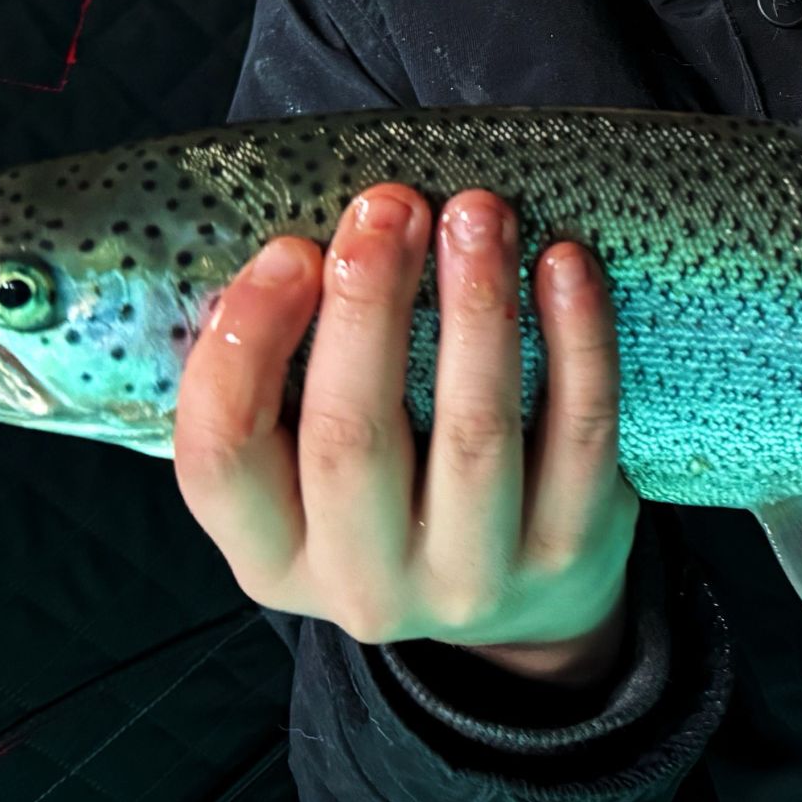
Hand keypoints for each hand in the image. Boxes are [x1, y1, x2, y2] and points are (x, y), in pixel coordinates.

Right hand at [174, 184, 640, 674]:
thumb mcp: (313, 465)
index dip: (246, 346)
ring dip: (476, 308)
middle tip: (389, 206)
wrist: (527, 595)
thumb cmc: (400, 487)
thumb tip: (287, 250)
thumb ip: (288, 376)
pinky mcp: (567, 551)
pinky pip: (580, 433)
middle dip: (369, 304)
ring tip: (479, 213)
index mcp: (271, 556)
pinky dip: (578, 339)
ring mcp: (471, 578)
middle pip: (348, 439)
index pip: (221, 458)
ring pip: (472, 434)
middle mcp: (361, 583)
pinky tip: (564, 262)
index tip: (291, 249)